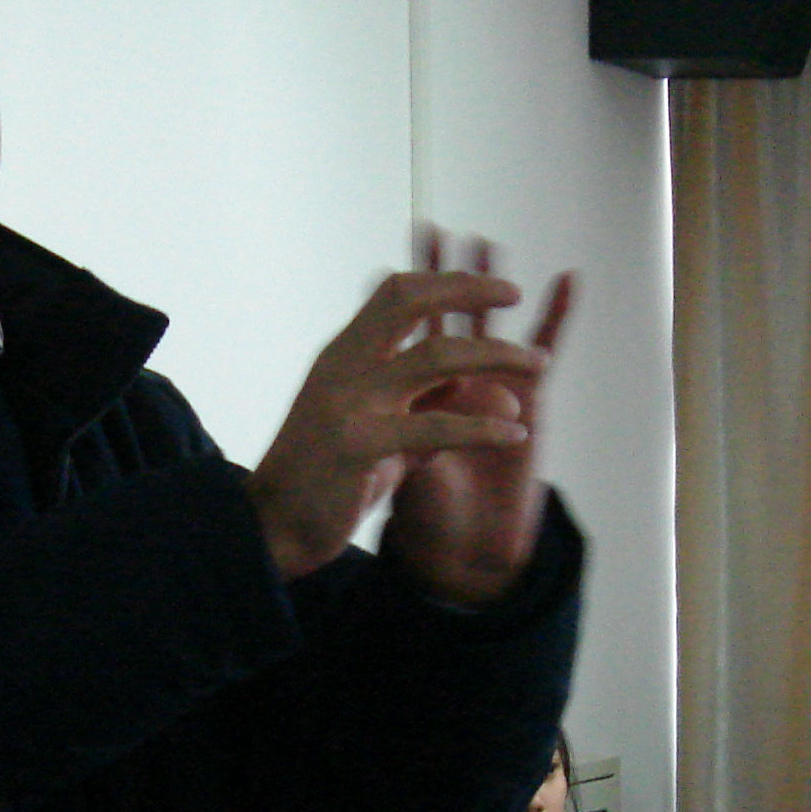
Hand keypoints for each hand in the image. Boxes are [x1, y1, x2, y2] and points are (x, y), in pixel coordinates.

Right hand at [245, 233, 571, 599]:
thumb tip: (484, 388)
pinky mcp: (358, 446)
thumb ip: (429, 408)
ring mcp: (348, 402)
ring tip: (539, 364)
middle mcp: (343, 367)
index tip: (490, 286)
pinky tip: (513, 432)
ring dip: (495, 355)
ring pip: (435, 358)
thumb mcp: (382, 433)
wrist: (272, 530)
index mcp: (343, 356)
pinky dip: (482, 427)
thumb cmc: (325, 481)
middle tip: (515, 295)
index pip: (396, 294)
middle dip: (468, 288)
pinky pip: (434, 427)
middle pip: (410, 301)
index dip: (446, 281)